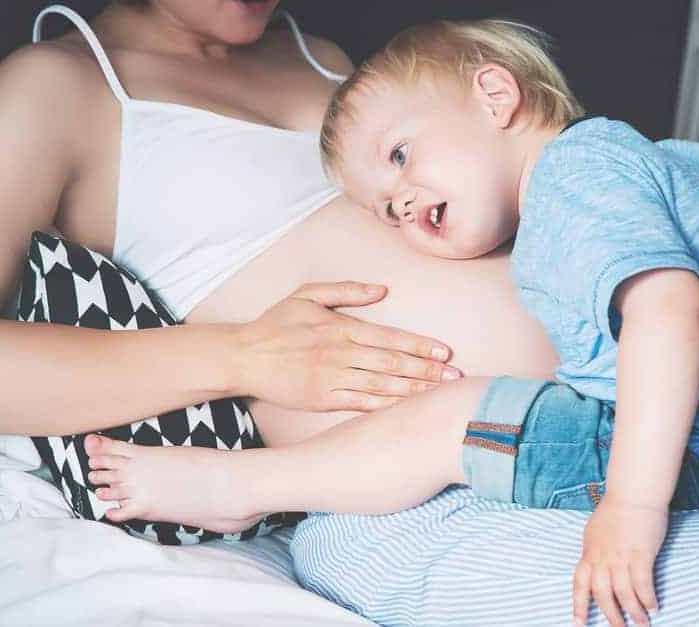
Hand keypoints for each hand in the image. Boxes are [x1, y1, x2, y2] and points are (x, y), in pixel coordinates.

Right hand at [237, 281, 459, 411]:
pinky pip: (361, 404)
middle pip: (392, 364)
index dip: (420, 346)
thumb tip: (382, 289)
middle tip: (455, 377)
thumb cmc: (276, 324)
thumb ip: (346, 290)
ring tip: (440, 393)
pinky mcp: (323, 400)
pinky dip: (387, 406)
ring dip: (413, 390)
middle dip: (427, 371)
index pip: (390, 337)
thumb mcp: (308, 295)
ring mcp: (332, 379)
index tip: (445, 352)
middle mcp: (340, 354)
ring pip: (381, 386)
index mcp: (340, 328)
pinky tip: (407, 408)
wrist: (243, 357)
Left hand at [573, 499, 666, 626]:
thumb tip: (596, 565)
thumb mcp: (596, 531)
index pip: (580, 583)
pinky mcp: (640, 554)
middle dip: (611, 615)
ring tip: (641, 623)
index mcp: (589, 551)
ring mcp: (620, 556)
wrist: (634, 494)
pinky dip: (647, 598)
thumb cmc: (617, 509)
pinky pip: (642, 584)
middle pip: (602, 594)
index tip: (578, 623)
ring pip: (623, 594)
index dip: (579, 604)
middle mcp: (602, 557)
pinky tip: (653, 606)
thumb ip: (595, 551)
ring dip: (633, 612)